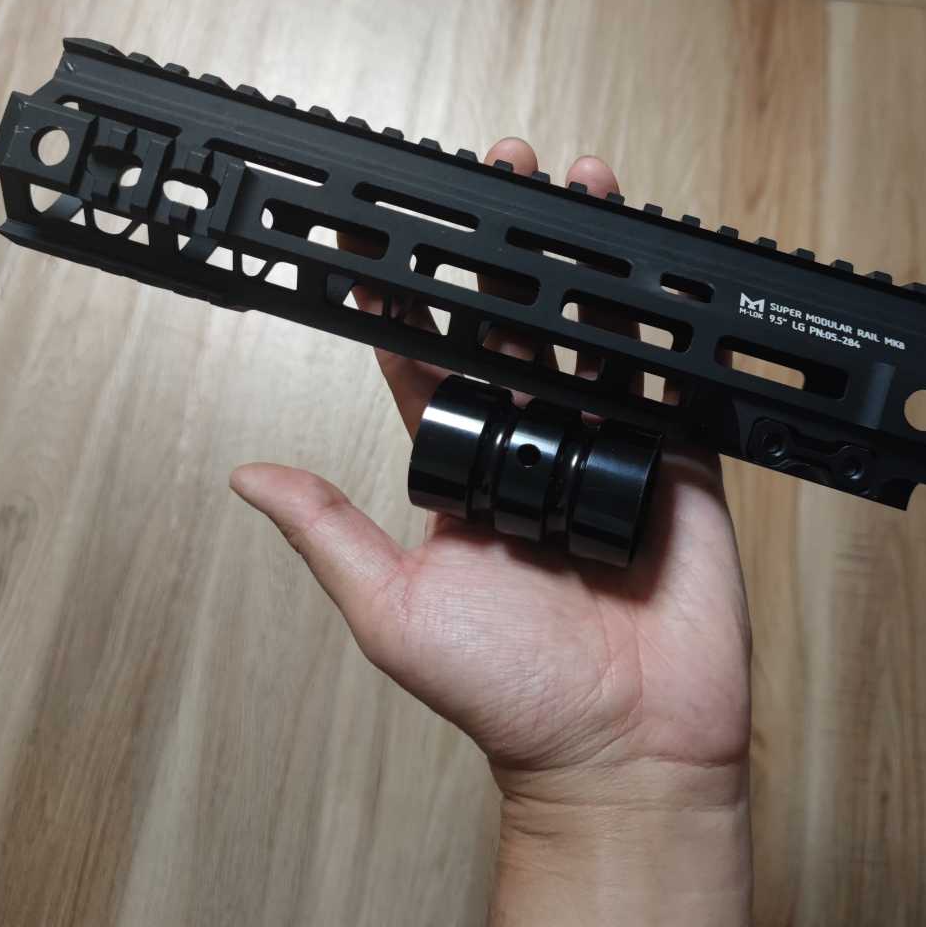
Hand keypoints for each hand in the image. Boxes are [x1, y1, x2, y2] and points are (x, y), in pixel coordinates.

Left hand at [231, 141, 751, 808]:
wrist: (623, 751)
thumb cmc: (507, 697)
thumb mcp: (393, 611)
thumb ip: (329, 533)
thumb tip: (248, 477)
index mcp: (466, 470)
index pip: (428, 362)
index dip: (407, 299)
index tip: (382, 238)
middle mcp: (535, 446)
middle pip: (515, 326)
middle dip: (504, 251)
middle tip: (496, 175)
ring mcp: (609, 448)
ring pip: (592, 334)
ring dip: (583, 260)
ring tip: (575, 185)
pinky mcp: (678, 461)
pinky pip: (670, 378)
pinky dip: (663, 321)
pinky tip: (653, 263)